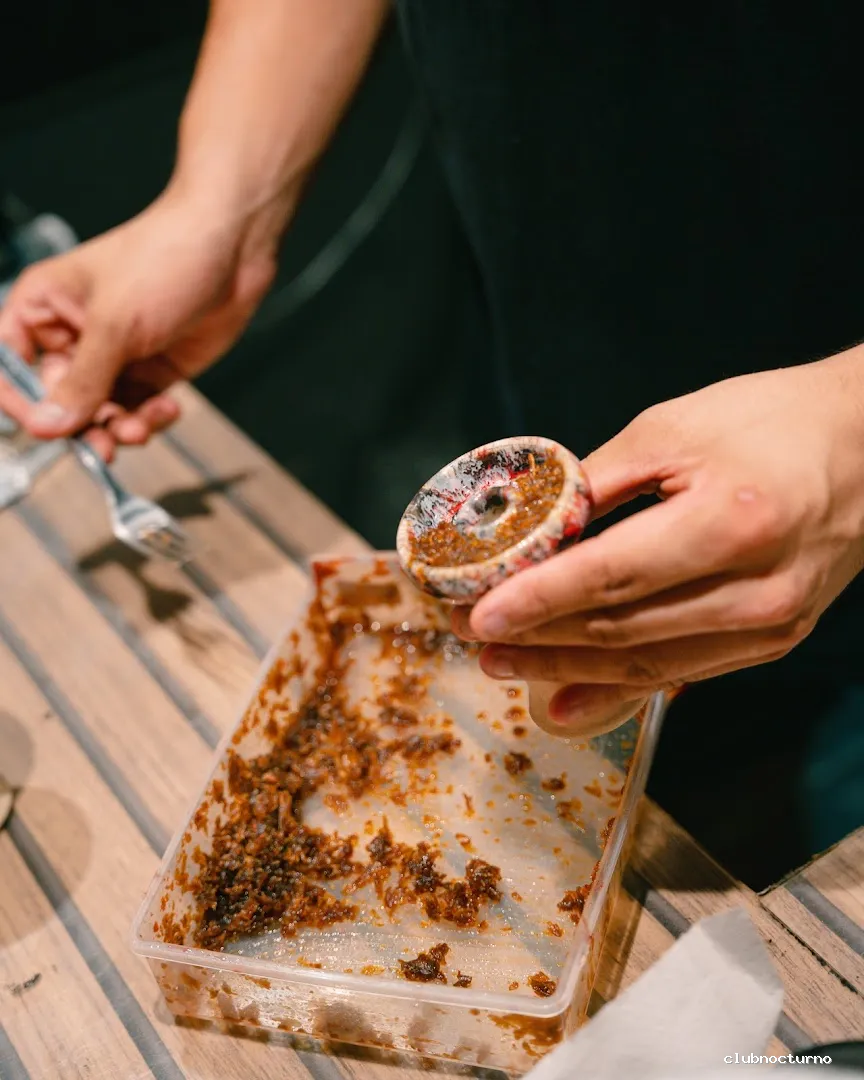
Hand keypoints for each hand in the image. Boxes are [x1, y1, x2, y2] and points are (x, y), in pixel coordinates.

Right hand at [0, 187, 279, 459]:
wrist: (232, 247)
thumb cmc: (166, 256)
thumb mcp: (116, 324)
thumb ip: (82, 380)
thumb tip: (48, 425)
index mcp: (44, 306)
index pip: (9, 365)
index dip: (21, 402)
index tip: (44, 428)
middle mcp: (74, 334)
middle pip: (59, 401)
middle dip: (83, 425)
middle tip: (103, 446)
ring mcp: (114, 355)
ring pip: (100, 412)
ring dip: (120, 428)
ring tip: (141, 427)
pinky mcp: (150, 369)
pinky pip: (137, 410)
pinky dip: (149, 419)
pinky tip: (166, 410)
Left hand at [454, 350, 863, 735]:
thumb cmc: (771, 421)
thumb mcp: (674, 429)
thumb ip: (597, 484)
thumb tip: (528, 529)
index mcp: (731, 521)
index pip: (610, 575)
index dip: (537, 600)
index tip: (477, 612)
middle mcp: (756, 589)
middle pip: (620, 628)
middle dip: (536, 637)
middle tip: (471, 633)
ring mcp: (770, 625)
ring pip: (644, 663)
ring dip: (564, 668)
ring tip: (500, 663)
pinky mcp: (774, 641)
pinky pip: (680, 673)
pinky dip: (616, 687)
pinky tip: (562, 696)